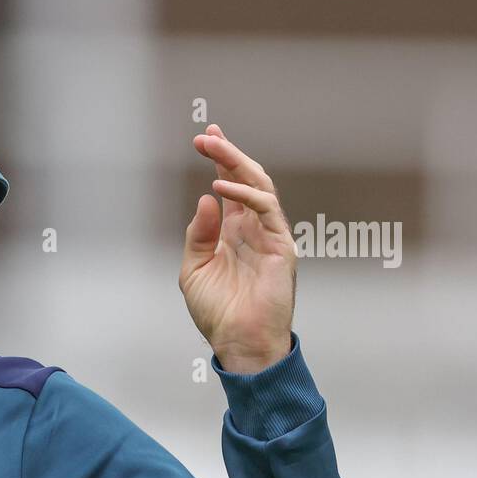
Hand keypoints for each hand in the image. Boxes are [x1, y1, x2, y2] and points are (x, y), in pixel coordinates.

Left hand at [180, 124, 295, 373]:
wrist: (238, 343)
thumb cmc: (218, 312)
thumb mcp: (195, 270)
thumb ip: (199, 235)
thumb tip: (205, 200)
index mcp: (234, 233)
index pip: (230, 188)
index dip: (220, 162)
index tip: (206, 137)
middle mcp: (253, 229)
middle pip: (245, 180)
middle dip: (227, 155)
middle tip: (207, 134)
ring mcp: (270, 235)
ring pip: (259, 187)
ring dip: (236, 164)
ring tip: (213, 147)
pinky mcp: (281, 246)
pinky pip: (266, 210)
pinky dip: (245, 195)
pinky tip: (220, 188)